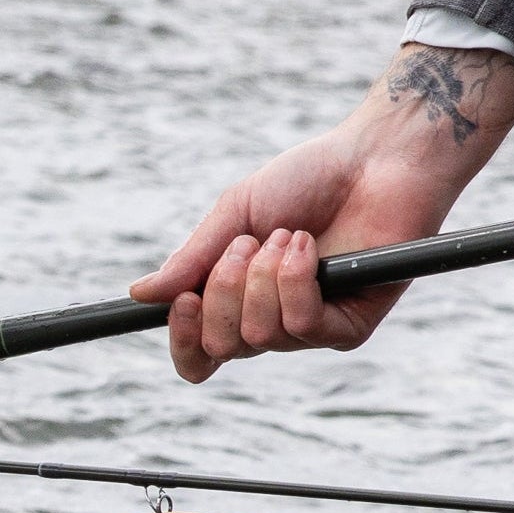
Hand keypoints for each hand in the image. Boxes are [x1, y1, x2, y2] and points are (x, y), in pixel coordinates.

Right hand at [136, 44, 513, 380]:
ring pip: (260, 336)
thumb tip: (140, 295)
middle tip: (247, 244)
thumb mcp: (236, 215)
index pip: (202, 352)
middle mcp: (273, 321)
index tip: (182, 299)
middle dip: (223, 291)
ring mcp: (312, 328)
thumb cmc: (308, 179)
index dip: (183, 338)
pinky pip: (303, 326)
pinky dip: (296, 281)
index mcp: (240, 300)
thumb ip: (192, 258)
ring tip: (288, 235)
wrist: (373, 160)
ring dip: (263, 278)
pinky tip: (307, 247)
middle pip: (224, 346)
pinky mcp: (349, 327)